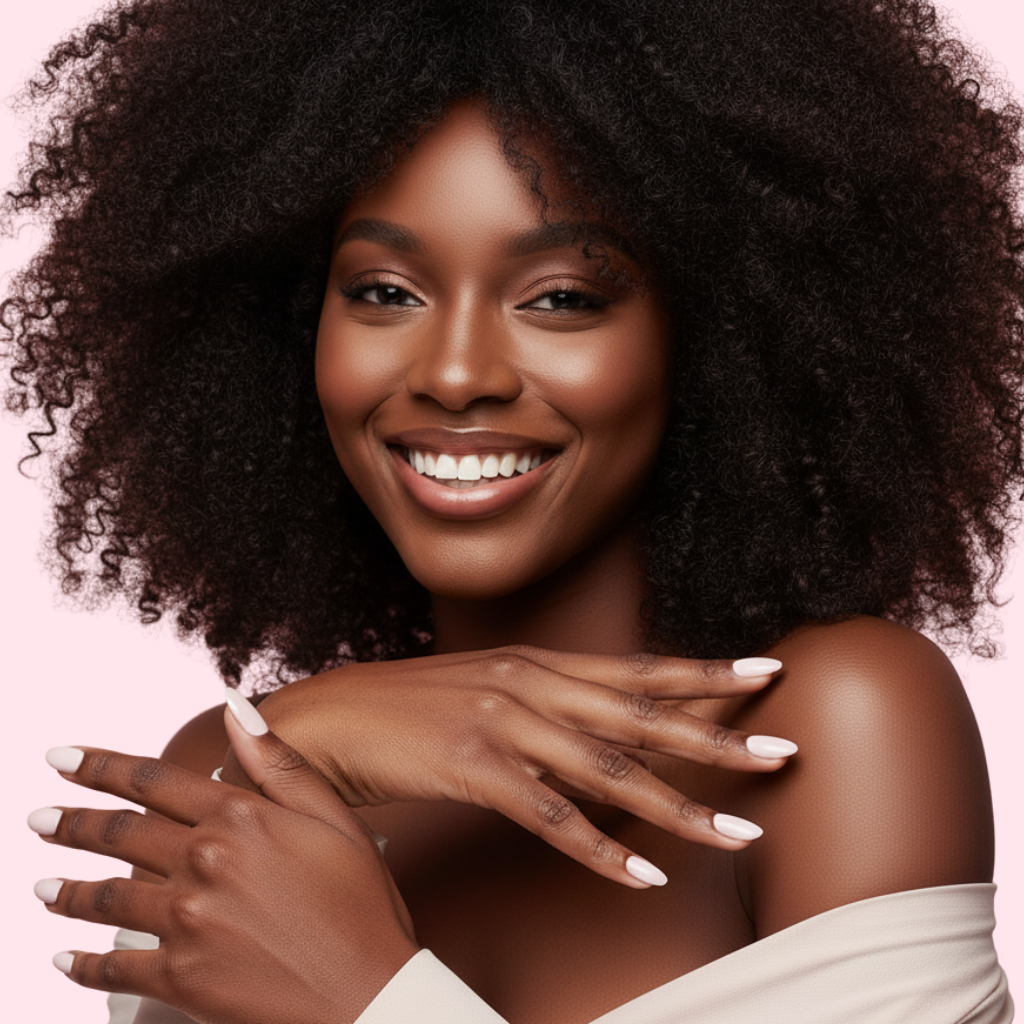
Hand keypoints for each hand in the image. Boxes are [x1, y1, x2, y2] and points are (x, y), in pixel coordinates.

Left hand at [28, 716, 419, 1023]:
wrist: (369, 996)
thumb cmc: (361, 904)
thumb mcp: (334, 817)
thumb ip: (279, 762)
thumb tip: (235, 708)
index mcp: (240, 818)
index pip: (153, 782)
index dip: (100, 766)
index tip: (61, 757)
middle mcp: (204, 863)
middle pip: (118, 835)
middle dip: (71, 823)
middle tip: (38, 818)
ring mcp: (187, 922)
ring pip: (106, 899)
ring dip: (67, 892)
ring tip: (40, 888)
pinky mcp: (179, 979)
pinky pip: (113, 969)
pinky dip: (80, 966)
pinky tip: (63, 960)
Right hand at [222, 646, 795, 886]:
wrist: (331, 719)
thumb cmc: (413, 710)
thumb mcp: (488, 692)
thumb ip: (548, 708)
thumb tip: (603, 737)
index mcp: (538, 662)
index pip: (638, 667)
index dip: (703, 671)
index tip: (765, 671)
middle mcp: (531, 683)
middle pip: (641, 715)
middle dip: (717, 736)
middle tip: (783, 750)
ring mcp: (503, 722)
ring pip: (609, 770)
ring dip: (679, 806)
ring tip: (740, 832)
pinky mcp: (473, 766)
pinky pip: (552, 817)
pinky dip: (602, 851)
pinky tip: (642, 878)